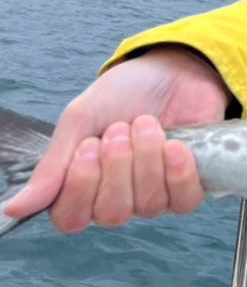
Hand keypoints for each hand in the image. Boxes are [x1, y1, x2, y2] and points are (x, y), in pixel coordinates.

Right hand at [3, 47, 230, 231]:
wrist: (173, 69)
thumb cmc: (124, 93)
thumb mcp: (81, 119)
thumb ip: (53, 164)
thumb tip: (14, 208)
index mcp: (83, 186)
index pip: (71, 218)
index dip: (81, 187)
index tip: (89, 145)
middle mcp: (118, 197)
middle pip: (112, 214)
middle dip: (118, 167)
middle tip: (120, 128)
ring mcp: (155, 194)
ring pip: (148, 205)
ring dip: (147, 159)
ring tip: (146, 123)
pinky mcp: (188, 184)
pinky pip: (183, 201)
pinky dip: (178, 174)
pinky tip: (176, 146)